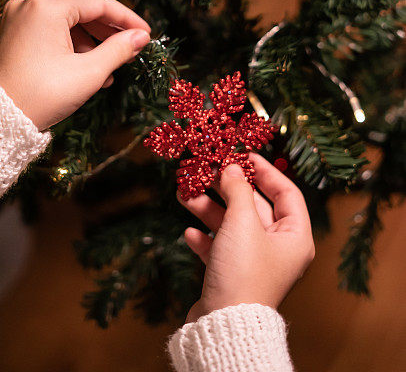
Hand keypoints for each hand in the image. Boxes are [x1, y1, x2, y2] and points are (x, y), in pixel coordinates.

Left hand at [0, 0, 150, 129]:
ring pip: (66, 23)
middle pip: (82, 11)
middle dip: (108, 32)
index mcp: (47, 5)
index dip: (127, 19)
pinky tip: (87, 70)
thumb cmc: (41, 94)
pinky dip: (70, 47)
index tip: (146, 34)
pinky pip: (49, 33)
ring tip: (110, 69)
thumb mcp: (88, 73)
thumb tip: (140, 37)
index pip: (98, 3)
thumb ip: (119, 50)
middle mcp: (30, 4)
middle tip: (131, 51)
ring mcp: (18, 18)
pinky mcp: (12, 34)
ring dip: (91, 43)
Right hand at [180, 153, 314, 321]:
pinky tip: (189, 232)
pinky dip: (205, 237)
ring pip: (232, 224)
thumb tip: (233, 167)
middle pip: (254, 206)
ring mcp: (255, 263)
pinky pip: (220, 247)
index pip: (286, 192)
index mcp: (295, 237)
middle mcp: (278, 249)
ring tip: (185, 195)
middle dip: (227, 188)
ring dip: (209, 208)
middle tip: (206, 170)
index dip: (265, 170)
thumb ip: (238, 189)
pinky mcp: (233, 275)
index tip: (243, 155)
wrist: (224, 325)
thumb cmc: (243, 271)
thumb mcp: (242, 220)